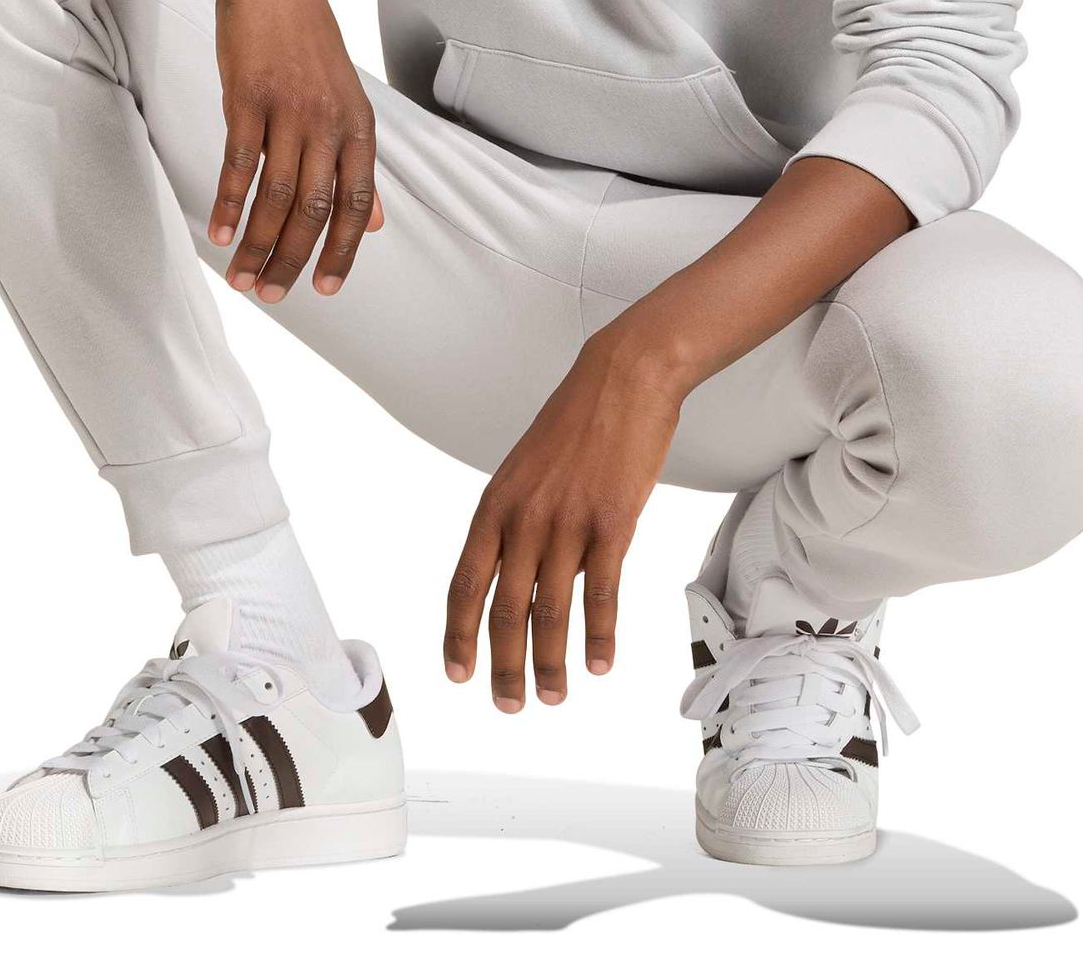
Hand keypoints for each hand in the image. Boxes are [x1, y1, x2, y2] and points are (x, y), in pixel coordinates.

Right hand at [207, 0, 383, 299]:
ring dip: (257, 243)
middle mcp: (328, 122)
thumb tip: (375, 223)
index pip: (357, 202)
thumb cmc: (310, 48)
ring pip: (276, 194)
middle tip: (272, 295)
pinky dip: (229, 203)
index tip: (326, 290)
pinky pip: (239, 163)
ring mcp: (288, 110)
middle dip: (292, 259)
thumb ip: (358, 164)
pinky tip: (219, 234)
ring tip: (241, 279)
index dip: (343, 250)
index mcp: (358, 127)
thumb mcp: (347, 102)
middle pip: (314, 208)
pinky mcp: (247, 98)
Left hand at [444, 327, 683, 707]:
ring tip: (552, 696)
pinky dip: (599, 636)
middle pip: (503, 609)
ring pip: (550, 611)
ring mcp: (568, 521)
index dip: (459, 635)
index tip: (458, 673)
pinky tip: (599, 663)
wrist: (624, 378)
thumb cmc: (579, 420)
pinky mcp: (612, 523)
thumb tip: (527, 575)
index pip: (465, 583)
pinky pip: (602, 593)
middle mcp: (524, 518)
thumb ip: (520, 521)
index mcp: (496, 504)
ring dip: (550, 663)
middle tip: (508, 704)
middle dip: (503, 666)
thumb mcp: (528, 469)